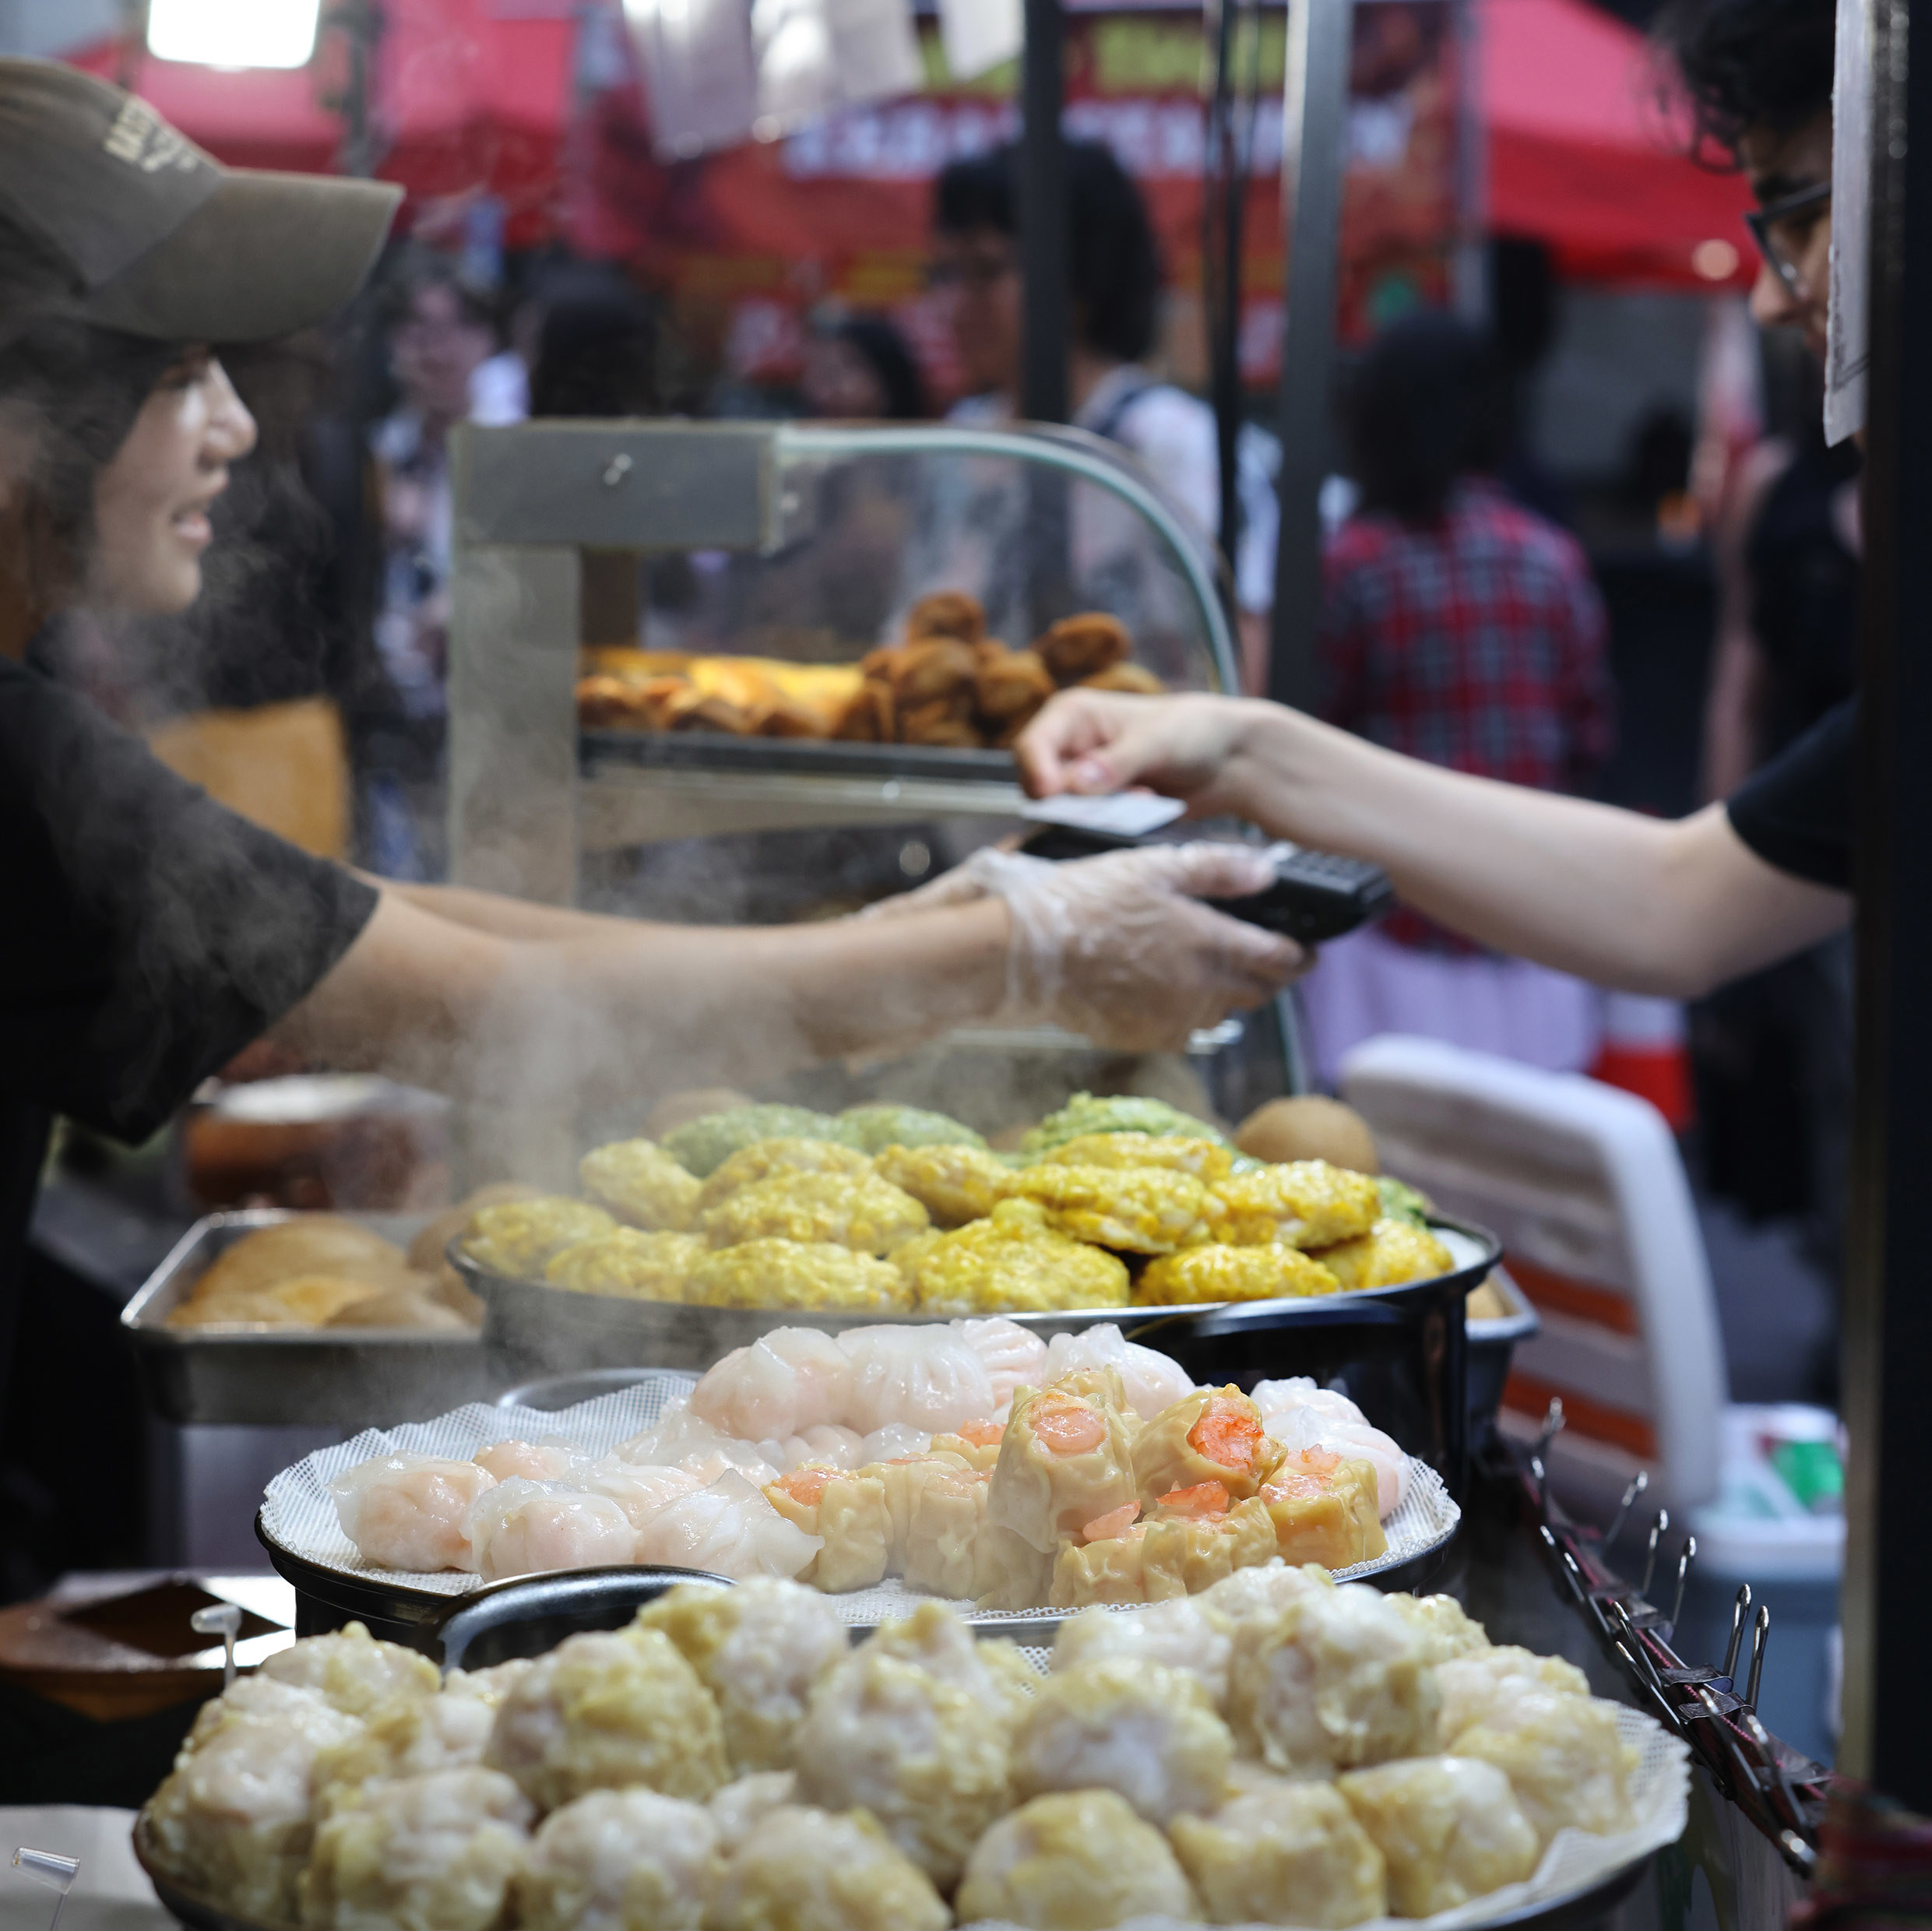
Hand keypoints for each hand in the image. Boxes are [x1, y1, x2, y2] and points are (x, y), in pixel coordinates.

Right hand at [865, 842, 1304, 1050]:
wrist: (1024, 954)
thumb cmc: (1085, 901)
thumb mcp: (1153, 866)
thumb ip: (1216, 869)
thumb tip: (1267, 872)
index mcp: (1212, 944)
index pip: (1279, 958)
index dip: (1300, 954)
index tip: (1306, 949)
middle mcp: (1200, 990)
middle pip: (1259, 992)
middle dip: (1273, 977)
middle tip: (1272, 961)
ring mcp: (1171, 1019)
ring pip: (1224, 1015)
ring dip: (1233, 997)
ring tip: (1225, 976)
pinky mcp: (1140, 1037)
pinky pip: (1183, 1032)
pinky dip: (1191, 1016)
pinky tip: (1177, 996)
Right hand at [1013, 690, 1260, 814]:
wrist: (1227, 759)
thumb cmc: (1193, 732)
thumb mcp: (1158, 742)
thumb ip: (1117, 764)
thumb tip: (1075, 784)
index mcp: (1071, 715)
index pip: (1031, 747)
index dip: (1037, 773)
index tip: (1054, 796)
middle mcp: (1068, 746)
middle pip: (1039, 785)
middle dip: (1073, 800)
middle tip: (1119, 796)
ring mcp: (1082, 779)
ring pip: (1062, 810)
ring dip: (1098, 812)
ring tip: (1141, 797)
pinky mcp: (1098, 805)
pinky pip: (1088, 824)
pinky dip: (1113, 821)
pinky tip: (1146, 804)